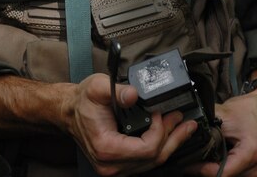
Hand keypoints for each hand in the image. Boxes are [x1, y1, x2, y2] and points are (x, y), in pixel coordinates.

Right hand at [0, 73, 197, 176]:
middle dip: (174, 138)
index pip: (146, 150)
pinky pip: (147, 163)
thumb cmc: (82, 101)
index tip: (160, 112)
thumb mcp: (97, 88)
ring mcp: (116, 168)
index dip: (160, 130)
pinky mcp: (121, 165)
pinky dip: (162, 149)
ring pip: (153, 163)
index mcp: (107, 149)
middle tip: (187, 121)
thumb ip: (116, 91)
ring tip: (185, 127)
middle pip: (154, 159)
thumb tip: (134, 95)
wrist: (69, 111)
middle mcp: (111, 166)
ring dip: (172, 144)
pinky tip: (173, 138)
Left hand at [186, 84, 256, 176]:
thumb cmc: (255, 109)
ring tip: (208, 157)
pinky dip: (227, 167)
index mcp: (252, 154)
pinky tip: (220, 158)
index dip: (202, 169)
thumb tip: (187, 133)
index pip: (222, 173)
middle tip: (196, 159)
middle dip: (208, 170)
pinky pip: (237, 174)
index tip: (190, 164)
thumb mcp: (227, 114)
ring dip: (217, 169)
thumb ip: (207, 126)